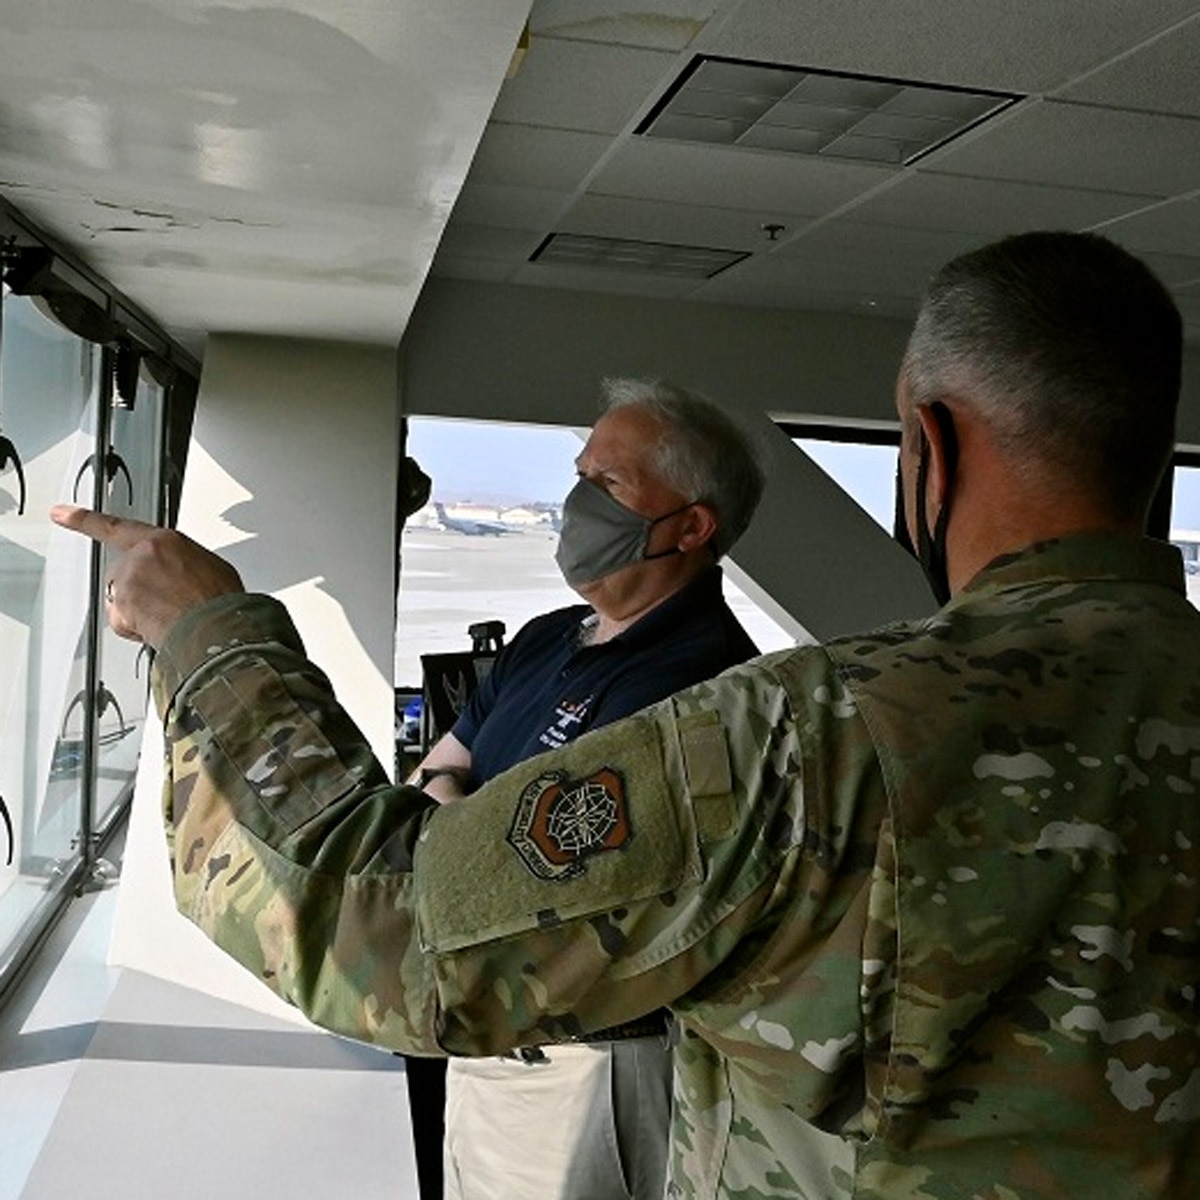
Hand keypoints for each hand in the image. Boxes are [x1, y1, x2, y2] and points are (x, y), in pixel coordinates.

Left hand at [50, 504, 243, 647]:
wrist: (216, 627)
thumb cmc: (219, 600)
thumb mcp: (210, 567)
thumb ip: (182, 562)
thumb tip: (182, 573)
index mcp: (164, 541)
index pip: (116, 526)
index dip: (84, 519)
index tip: (61, 513)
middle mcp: (141, 556)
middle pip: (125, 573)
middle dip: (139, 590)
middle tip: (167, 604)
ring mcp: (128, 581)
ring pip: (123, 598)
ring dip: (140, 610)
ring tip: (171, 616)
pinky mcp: (121, 605)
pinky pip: (121, 620)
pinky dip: (136, 628)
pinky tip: (160, 627)